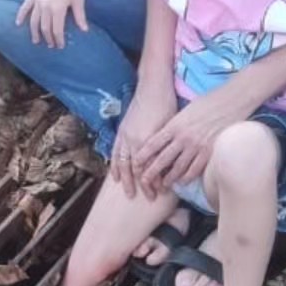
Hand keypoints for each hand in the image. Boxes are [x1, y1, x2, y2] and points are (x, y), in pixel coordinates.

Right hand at [17, 0, 86, 48]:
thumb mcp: (79, 0)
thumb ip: (80, 16)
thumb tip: (85, 30)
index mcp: (58, 9)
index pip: (57, 30)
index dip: (58, 40)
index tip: (60, 46)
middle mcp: (46, 6)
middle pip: (45, 28)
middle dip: (48, 38)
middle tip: (51, 45)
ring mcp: (38, 0)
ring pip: (34, 21)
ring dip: (35, 32)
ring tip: (36, 40)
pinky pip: (25, 7)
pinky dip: (21, 16)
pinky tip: (18, 24)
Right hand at [109, 84, 176, 198]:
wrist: (152, 86)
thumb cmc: (166, 104)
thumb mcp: (171, 127)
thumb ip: (167, 147)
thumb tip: (171, 164)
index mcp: (148, 140)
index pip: (149, 167)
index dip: (155, 181)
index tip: (161, 191)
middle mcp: (134, 140)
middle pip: (136, 169)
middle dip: (141, 185)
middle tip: (148, 198)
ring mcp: (125, 136)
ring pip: (123, 163)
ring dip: (125, 180)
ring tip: (127, 192)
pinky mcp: (122, 131)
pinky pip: (116, 153)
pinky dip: (115, 166)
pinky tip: (115, 176)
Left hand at [133, 92, 242, 195]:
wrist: (231, 101)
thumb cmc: (208, 102)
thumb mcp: (185, 111)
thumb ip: (174, 125)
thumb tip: (164, 137)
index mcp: (174, 125)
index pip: (153, 144)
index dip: (142, 156)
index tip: (135, 165)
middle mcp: (183, 137)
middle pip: (162, 159)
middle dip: (151, 173)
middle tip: (144, 182)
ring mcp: (196, 146)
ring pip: (178, 168)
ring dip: (169, 178)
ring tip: (163, 185)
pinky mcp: (209, 151)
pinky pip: (195, 169)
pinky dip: (187, 177)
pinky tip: (183, 181)